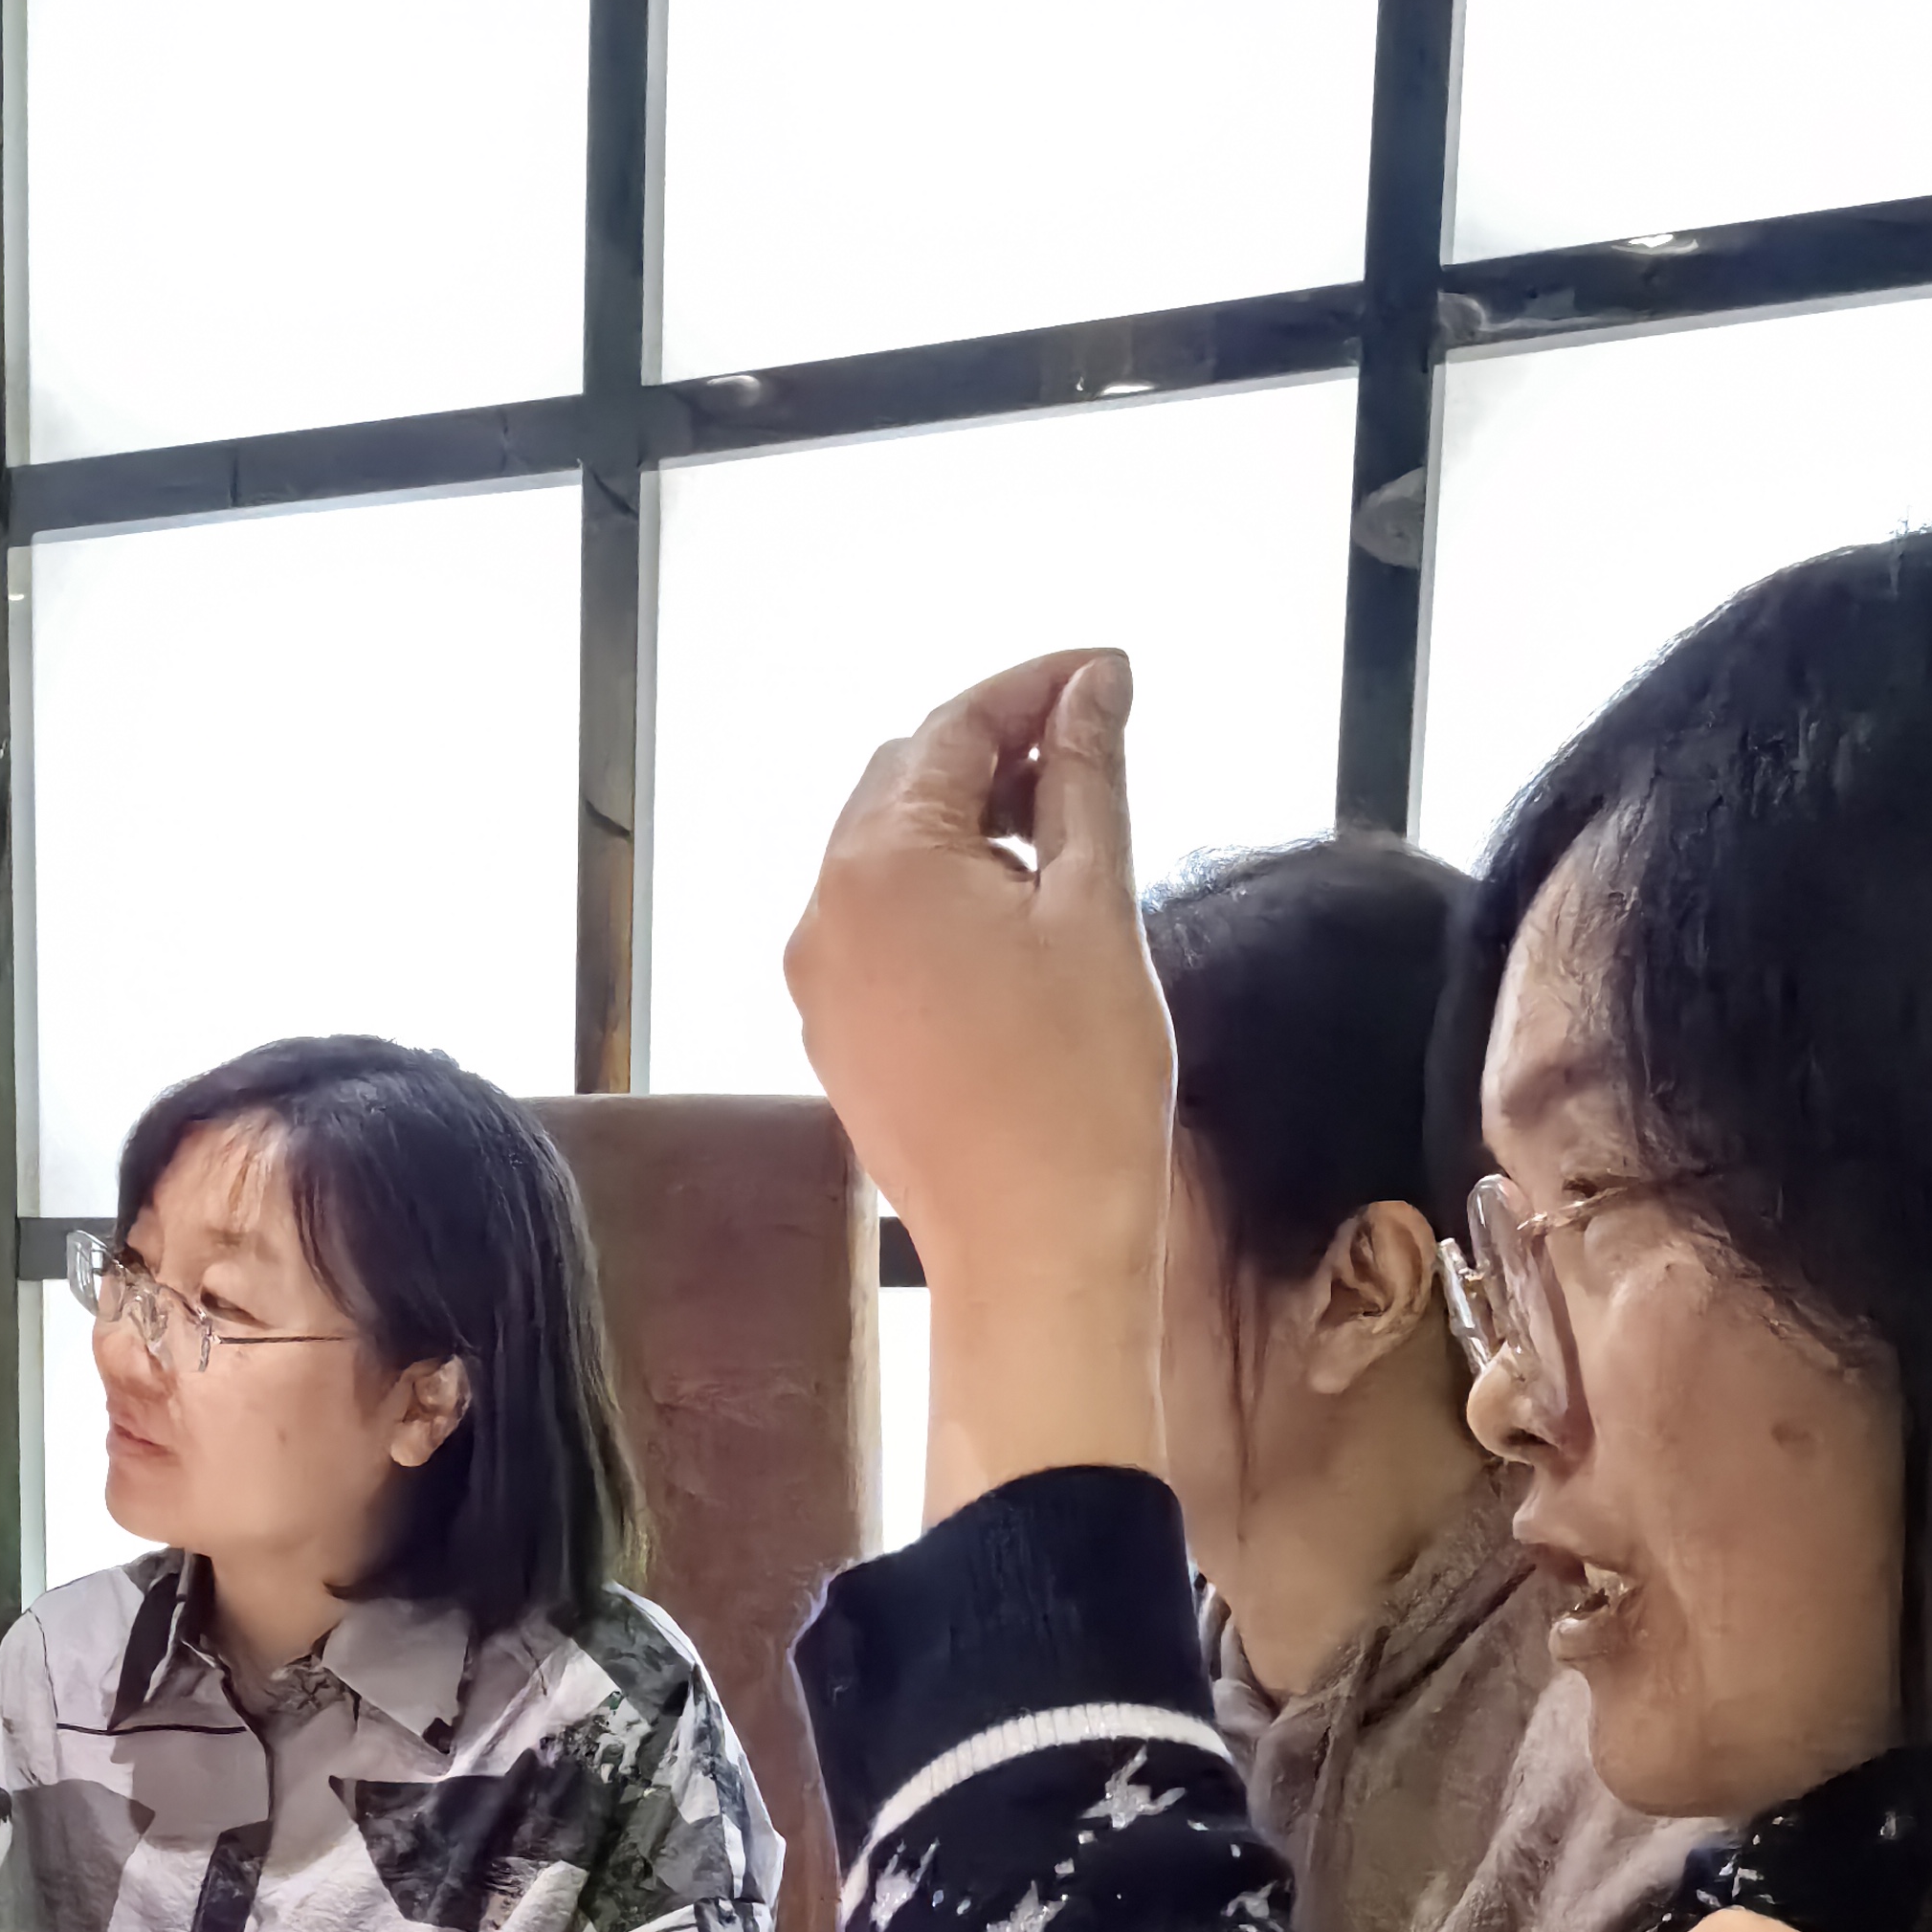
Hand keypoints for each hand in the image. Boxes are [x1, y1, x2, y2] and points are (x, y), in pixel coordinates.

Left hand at [785, 649, 1173, 1504]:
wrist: (1036, 1257)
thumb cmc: (1077, 1098)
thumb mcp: (1097, 908)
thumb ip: (1087, 778)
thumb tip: (1094, 690)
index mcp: (879, 867)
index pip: (956, 726)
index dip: (1041, 686)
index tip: (1110, 675)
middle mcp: (824, 916)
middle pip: (908, 780)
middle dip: (999, 749)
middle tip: (1095, 744)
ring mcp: (821, 983)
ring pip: (889, 855)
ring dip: (970, 825)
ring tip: (1065, 838)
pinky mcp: (838, 1037)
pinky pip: (881, 929)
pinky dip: (943, 898)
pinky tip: (1017, 920)